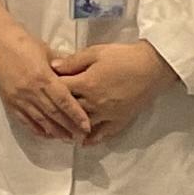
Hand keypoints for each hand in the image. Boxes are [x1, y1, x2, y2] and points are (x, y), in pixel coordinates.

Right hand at [0, 22, 92, 143]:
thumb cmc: (26, 44)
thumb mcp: (48, 51)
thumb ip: (64, 65)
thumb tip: (81, 74)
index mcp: (43, 77)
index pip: (63, 101)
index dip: (76, 115)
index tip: (87, 126)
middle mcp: (31, 91)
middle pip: (54, 114)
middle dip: (69, 127)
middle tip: (81, 137)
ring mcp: (19, 98)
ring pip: (40, 120)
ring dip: (55, 131)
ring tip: (67, 138)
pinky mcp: (10, 102)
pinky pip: (25, 120)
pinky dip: (37, 129)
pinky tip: (47, 134)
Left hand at [50, 39, 172, 140]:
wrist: (152, 67)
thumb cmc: (123, 56)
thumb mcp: (95, 52)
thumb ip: (73, 61)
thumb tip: (52, 66)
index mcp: (86, 84)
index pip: (60, 89)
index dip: (49, 87)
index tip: (41, 87)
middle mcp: (94, 103)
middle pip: (69, 110)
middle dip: (57, 110)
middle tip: (45, 110)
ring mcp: (107, 114)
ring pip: (83, 125)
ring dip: (71, 128)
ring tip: (60, 130)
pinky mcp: (119, 120)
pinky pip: (103, 134)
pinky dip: (92, 139)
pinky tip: (84, 142)